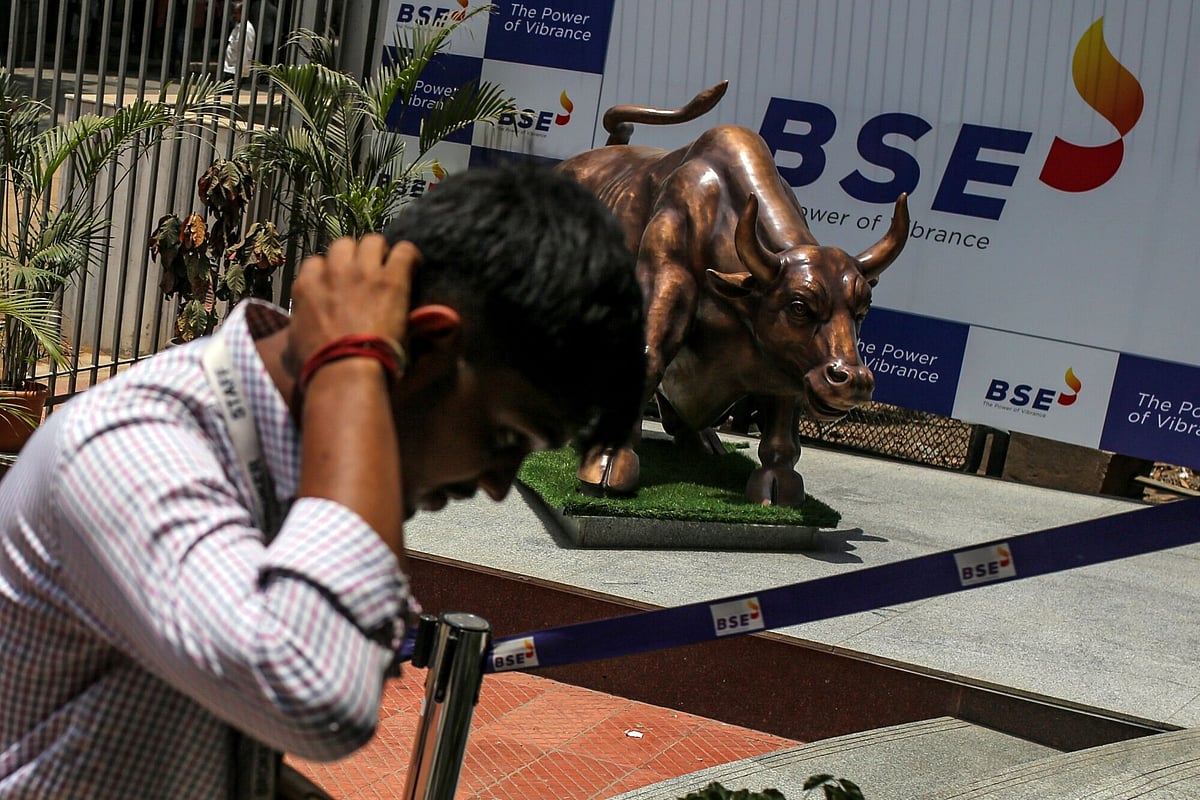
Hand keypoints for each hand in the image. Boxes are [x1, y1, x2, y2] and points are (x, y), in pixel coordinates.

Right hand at [283, 236, 420, 376]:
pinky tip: (413, 269)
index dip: (330, 272)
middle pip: (344, 244)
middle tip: (367, 274)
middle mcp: (332, 272)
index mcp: (306, 286)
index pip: (316, 263)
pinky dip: (410, 258)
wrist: (344, 371)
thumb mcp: (294, 345)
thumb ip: (298, 330)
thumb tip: (294, 339)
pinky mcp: (389, 279)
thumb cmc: (318, 366)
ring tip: (390, 269)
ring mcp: (361, 272)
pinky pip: (405, 251)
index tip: (340, 285)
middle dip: (355, 256)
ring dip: (381, 253)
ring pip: (372, 241)